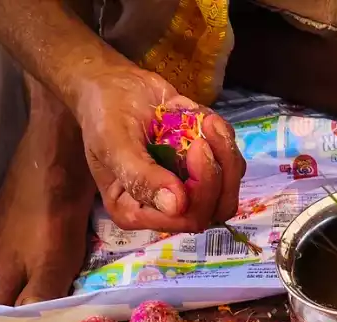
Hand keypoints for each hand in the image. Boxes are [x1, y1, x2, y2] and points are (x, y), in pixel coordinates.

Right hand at [76, 64, 244, 231]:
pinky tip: (205, 119)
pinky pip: (231, 165)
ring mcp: (187, 187)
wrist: (115, 87)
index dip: (199, 190)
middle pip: (212, 210)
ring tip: (207, 122)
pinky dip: (225, 140)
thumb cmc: (105, 115)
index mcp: (135, 210)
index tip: (195, 147)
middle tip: (202, 137)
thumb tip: (176, 206)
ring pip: (228, 190)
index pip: (184, 219)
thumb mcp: (114, 143)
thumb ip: (141, 177)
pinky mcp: (204, 167)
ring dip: (225, 154)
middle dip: (216, 173)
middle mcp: (163, 207)